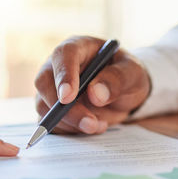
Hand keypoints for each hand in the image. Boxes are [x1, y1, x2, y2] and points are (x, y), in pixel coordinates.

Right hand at [34, 36, 150, 133]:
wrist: (125, 92)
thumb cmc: (127, 75)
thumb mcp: (133, 73)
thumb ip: (117, 79)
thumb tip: (95, 94)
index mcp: (78, 48)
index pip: (63, 55)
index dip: (63, 75)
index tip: (68, 98)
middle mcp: (58, 66)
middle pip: (44, 82)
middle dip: (63, 108)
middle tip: (89, 123)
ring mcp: (52, 88)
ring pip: (44, 105)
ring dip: (69, 122)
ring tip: (99, 125)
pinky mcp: (51, 108)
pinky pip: (49, 122)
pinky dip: (68, 130)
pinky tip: (90, 127)